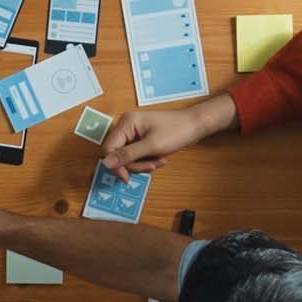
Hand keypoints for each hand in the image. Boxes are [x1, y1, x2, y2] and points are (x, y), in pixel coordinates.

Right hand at [101, 95, 239, 180]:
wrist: (196, 125)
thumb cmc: (177, 131)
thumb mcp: (151, 146)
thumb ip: (128, 155)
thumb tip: (106, 163)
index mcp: (126, 123)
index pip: (109, 148)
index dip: (115, 165)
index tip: (127, 178)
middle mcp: (126, 126)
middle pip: (118, 154)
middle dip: (135, 164)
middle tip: (152, 166)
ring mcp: (134, 133)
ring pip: (128, 157)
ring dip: (143, 163)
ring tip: (159, 160)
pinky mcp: (141, 139)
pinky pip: (137, 155)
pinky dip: (147, 160)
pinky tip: (160, 158)